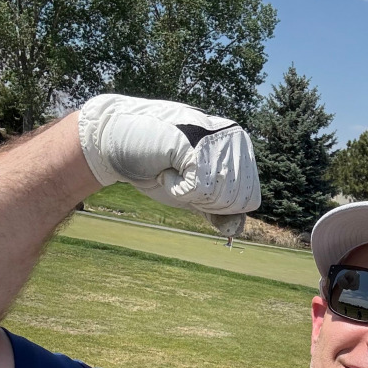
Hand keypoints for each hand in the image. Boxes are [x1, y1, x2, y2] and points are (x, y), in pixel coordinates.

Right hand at [78, 94, 259, 233]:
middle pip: (235, 200)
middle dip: (205, 200)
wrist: (118, 144)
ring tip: (173, 168)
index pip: (248, 200)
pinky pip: (196, 190)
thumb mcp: (196, 193)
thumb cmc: (158, 166)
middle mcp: (234, 138)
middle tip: (181, 175)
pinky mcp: (195, 144)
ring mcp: (216, 138)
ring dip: (189, 193)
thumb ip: (219, 209)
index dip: (220, 205)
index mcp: (241, 148)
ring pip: (218, 195)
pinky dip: (176, 188)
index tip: (195, 184)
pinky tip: (166, 167)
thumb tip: (236, 229)